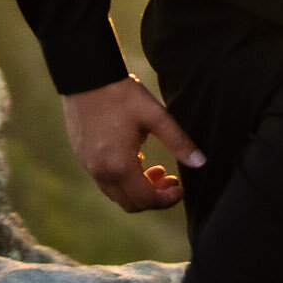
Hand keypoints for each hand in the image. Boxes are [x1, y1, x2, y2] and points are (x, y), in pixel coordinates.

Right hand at [62, 76, 204, 212]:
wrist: (87, 78)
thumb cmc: (122, 95)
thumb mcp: (156, 116)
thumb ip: (178, 142)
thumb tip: (200, 162)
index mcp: (119, 165)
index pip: (146, 199)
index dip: (167, 200)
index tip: (181, 188)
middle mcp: (100, 171)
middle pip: (130, 204)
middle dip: (154, 198)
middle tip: (171, 180)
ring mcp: (88, 166)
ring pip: (116, 195)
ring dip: (138, 190)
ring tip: (156, 169)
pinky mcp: (82, 157)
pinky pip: (105, 182)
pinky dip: (124, 180)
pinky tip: (136, 158)